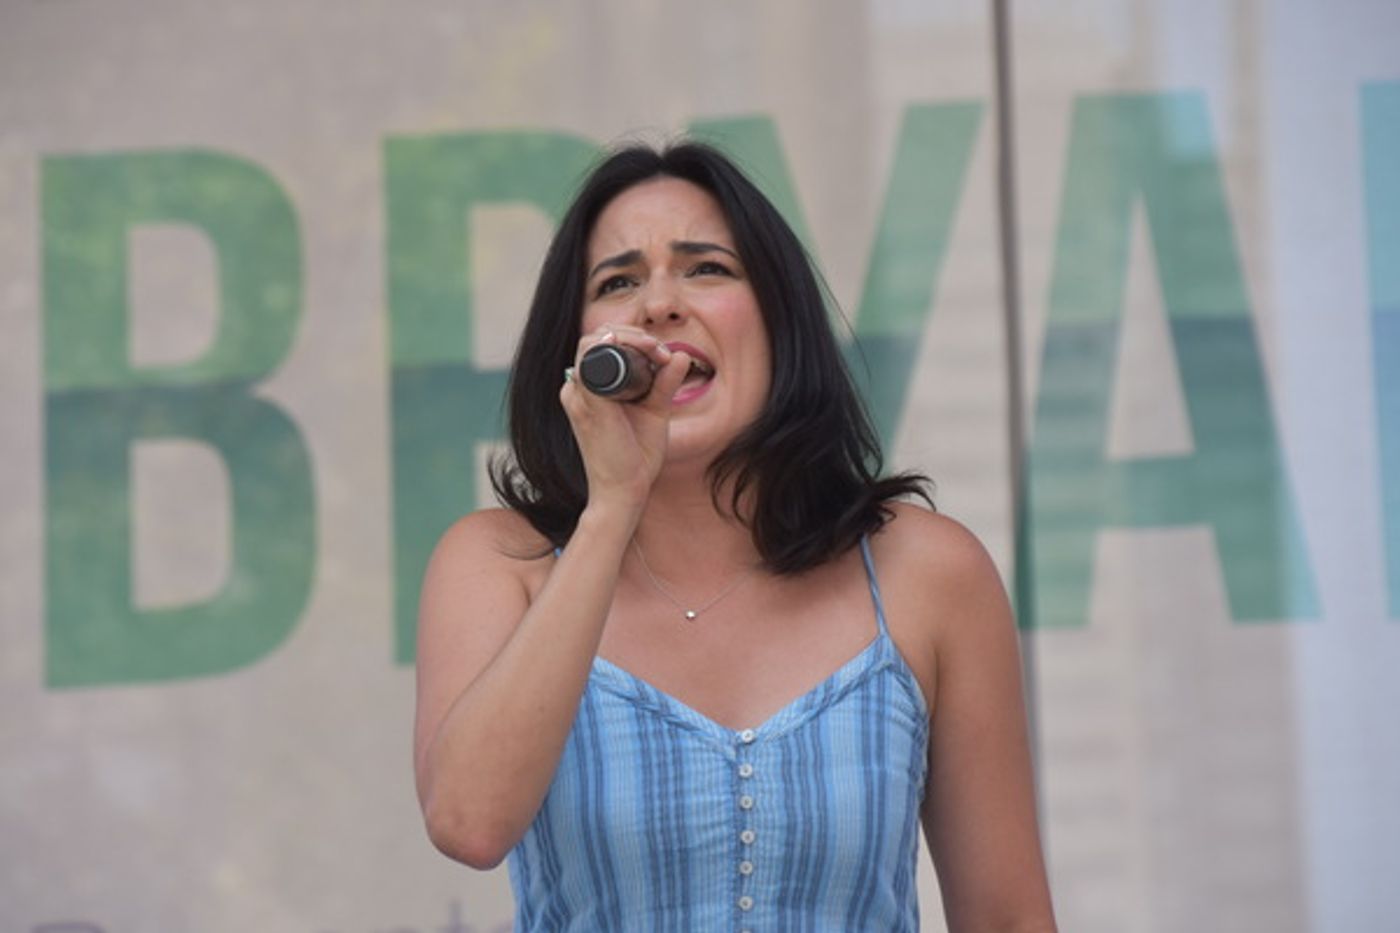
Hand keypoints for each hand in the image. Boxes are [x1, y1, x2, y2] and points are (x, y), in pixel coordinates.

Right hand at [559, 324, 691, 512]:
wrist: (625, 490)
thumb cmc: (636, 456)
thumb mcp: (654, 411)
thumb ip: (664, 383)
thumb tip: (680, 356)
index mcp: (588, 390)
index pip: (601, 346)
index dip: (631, 338)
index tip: (662, 353)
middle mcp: (577, 389)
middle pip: (595, 338)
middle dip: (632, 334)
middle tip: (661, 351)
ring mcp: (578, 395)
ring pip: (592, 342)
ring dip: (629, 338)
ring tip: (657, 352)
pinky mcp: (587, 403)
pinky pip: (594, 360)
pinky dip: (623, 348)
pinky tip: (649, 354)